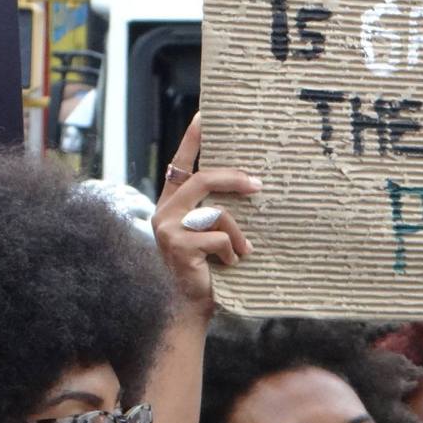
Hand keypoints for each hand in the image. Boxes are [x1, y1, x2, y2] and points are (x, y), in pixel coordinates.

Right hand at [152, 113, 259, 317]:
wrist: (189, 308)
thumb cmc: (207, 271)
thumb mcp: (212, 234)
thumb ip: (218, 211)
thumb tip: (253, 184)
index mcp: (172, 204)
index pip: (181, 163)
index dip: (193, 139)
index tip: (205, 115)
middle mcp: (164, 212)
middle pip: (203, 180)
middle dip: (234, 179)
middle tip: (258, 184)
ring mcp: (167, 228)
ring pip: (215, 212)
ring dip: (237, 233)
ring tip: (243, 250)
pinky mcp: (177, 245)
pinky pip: (217, 237)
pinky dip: (231, 251)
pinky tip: (229, 264)